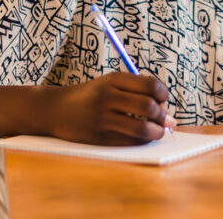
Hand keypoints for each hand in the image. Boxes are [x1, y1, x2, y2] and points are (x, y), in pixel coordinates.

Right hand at [41, 72, 175, 145]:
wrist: (55, 109)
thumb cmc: (90, 96)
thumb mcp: (109, 83)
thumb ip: (136, 91)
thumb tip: (166, 111)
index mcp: (113, 80)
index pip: (150, 85)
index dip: (163, 93)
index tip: (164, 99)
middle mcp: (107, 97)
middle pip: (148, 106)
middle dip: (163, 115)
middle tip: (167, 119)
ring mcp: (102, 118)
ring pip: (141, 128)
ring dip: (157, 132)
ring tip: (159, 131)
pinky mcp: (99, 137)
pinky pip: (129, 142)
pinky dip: (142, 141)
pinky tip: (143, 138)